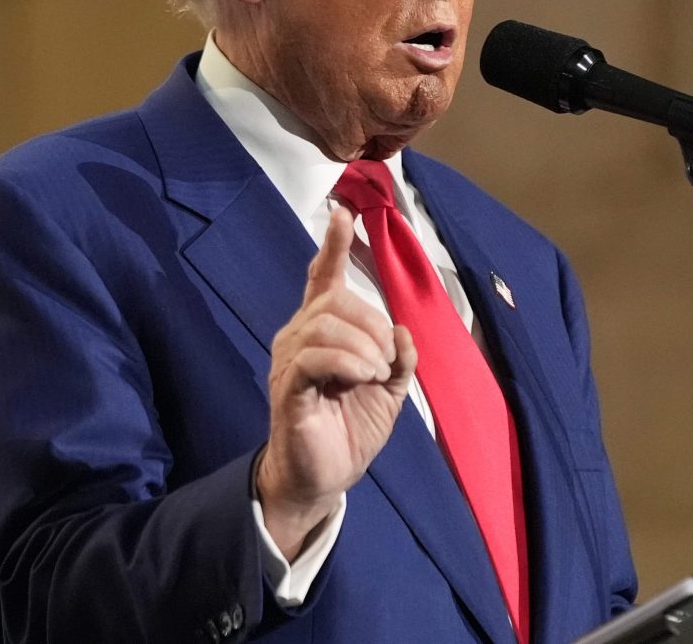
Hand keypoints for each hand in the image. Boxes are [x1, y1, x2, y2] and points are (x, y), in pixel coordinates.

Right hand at [256, 207, 416, 559]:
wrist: (324, 478)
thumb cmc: (349, 429)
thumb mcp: (389, 391)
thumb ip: (399, 359)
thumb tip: (404, 332)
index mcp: (322, 331)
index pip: (323, 278)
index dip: (333, 246)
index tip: (341, 213)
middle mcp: (299, 337)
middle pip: (335, 300)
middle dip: (372, 323)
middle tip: (387, 361)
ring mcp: (290, 361)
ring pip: (326, 324)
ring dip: (365, 346)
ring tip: (376, 375)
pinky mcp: (287, 387)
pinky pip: (315, 357)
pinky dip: (348, 362)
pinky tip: (363, 378)